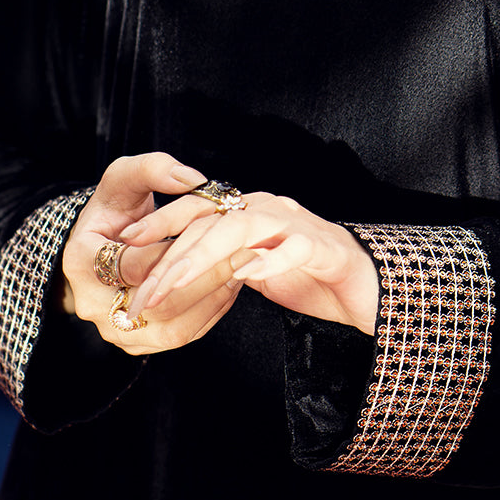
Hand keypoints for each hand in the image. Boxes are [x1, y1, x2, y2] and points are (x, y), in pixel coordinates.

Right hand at [60, 152, 241, 354]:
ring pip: (175, 327)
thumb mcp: (124, 179)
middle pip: (160, 303)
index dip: (180, 250)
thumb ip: (154, 169)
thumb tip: (194, 180)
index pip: (137, 264)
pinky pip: (183, 335)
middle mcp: (93, 303)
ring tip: (242, 268)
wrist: (102, 248)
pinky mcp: (138, 343)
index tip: (219, 232)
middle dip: (207, 277)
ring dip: (215, 297)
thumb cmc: (114, 212)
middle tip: (244, 252)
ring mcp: (115, 330)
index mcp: (81, 262)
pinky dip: (212, 310)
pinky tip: (231, 284)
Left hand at [118, 190, 379, 335]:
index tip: (127, 241)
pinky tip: (246, 274)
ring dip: (205, 257)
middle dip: (171, 256)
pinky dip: (271, 258)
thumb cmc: (314, 277)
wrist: (372, 286)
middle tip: (142, 290)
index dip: (162, 222)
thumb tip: (184, 271)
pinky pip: (295, 247)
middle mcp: (270, 210)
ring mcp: (298, 225)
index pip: (198, 210)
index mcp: (251, 212)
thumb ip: (226, 262)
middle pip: (211, 222)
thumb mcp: (259, 269)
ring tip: (175, 282)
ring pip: (243, 229)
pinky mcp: (325, 248)